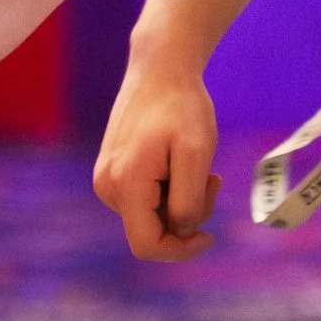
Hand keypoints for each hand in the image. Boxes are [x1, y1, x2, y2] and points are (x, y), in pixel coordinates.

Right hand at [94, 50, 222, 261]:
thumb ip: (188, 200)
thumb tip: (182, 230)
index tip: (209, 235)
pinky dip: (169, 190)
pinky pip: (145, 199)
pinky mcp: (113, 172)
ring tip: (199, 166)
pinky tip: (180, 163)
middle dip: (187, 216)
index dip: (180, 250)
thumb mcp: (195, 153)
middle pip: (152, 231)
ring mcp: (107, 180)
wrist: (159, 69)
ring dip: (181, 201)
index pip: (147, 245)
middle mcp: (108, 187)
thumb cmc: (182, 107)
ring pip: (151, 216)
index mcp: (126, 185)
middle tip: (213, 179)